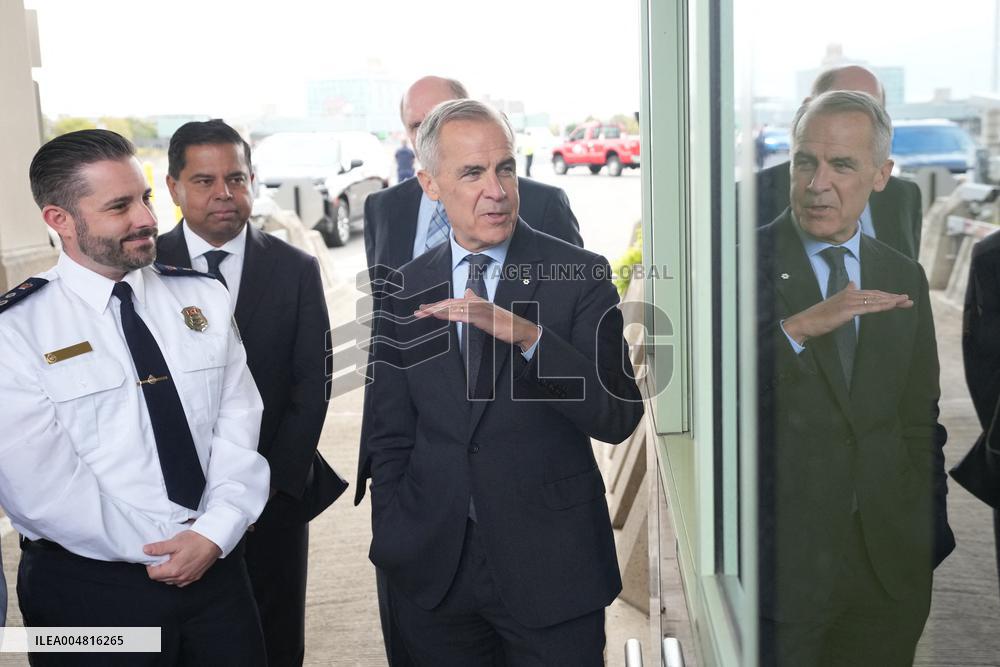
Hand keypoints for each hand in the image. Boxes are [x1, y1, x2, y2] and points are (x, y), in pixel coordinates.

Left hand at [143, 530, 221, 586]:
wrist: (214, 540)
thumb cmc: (196, 540)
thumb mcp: (175, 542)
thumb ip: (159, 548)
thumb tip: (146, 550)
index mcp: (174, 569)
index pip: (153, 574)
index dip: (150, 565)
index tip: (154, 557)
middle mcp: (181, 577)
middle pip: (161, 579)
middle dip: (158, 569)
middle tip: (163, 557)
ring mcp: (189, 578)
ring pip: (170, 581)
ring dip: (167, 573)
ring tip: (172, 561)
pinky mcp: (196, 577)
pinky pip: (181, 582)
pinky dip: (177, 576)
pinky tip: (180, 566)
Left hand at [415, 289, 540, 351]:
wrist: (520, 329)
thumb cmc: (505, 323)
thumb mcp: (488, 311)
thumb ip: (476, 302)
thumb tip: (466, 292)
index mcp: (476, 301)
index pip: (453, 302)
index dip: (438, 305)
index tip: (425, 309)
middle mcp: (476, 302)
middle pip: (450, 303)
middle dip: (433, 307)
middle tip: (418, 312)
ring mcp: (479, 308)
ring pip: (453, 308)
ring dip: (436, 311)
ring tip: (423, 313)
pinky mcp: (482, 317)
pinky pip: (461, 315)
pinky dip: (448, 315)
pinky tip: (439, 316)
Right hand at [783, 281, 911, 343]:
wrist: (806, 322)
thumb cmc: (819, 316)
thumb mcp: (835, 304)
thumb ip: (845, 294)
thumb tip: (852, 284)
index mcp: (848, 293)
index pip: (872, 294)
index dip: (886, 296)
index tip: (899, 299)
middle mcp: (850, 294)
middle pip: (876, 295)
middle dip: (894, 298)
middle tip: (909, 300)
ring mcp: (849, 301)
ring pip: (875, 300)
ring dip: (892, 301)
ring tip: (906, 302)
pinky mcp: (849, 309)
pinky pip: (870, 307)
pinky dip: (883, 305)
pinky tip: (893, 305)